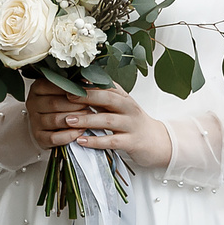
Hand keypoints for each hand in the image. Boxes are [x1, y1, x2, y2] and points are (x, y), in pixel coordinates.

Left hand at [26, 78, 172, 169]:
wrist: (157, 141)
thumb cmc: (132, 122)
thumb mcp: (121, 105)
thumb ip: (104, 95)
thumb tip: (80, 84)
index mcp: (124, 97)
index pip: (106, 85)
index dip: (87, 83)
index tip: (69, 82)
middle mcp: (129, 108)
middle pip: (108, 98)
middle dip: (87, 97)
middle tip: (66, 97)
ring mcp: (131, 125)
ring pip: (108, 120)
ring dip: (87, 120)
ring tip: (69, 120)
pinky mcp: (131, 142)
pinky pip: (111, 141)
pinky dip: (95, 141)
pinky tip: (81, 140)